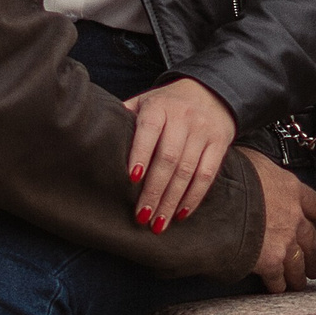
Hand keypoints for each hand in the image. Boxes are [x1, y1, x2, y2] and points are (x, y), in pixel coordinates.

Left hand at [124, 76, 236, 231]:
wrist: (211, 91)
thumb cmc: (167, 104)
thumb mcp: (146, 101)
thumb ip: (126, 119)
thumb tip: (96, 140)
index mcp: (159, 107)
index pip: (149, 131)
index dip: (140, 154)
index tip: (131, 179)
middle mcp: (183, 117)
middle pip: (169, 158)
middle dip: (154, 190)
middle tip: (141, 216)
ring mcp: (203, 131)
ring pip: (187, 170)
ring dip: (172, 200)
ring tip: (158, 223)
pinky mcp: (219, 143)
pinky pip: (207, 174)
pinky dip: (194, 197)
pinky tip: (181, 214)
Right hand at [242, 149, 315, 293]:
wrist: (220, 200)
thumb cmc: (232, 176)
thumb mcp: (253, 162)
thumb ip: (264, 171)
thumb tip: (257, 169)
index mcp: (292, 190)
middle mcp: (294, 217)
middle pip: (312, 240)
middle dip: (313, 255)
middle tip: (314, 265)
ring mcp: (285, 241)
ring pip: (299, 263)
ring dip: (299, 274)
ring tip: (298, 282)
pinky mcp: (270, 262)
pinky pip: (278, 279)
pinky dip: (278, 285)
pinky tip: (276, 288)